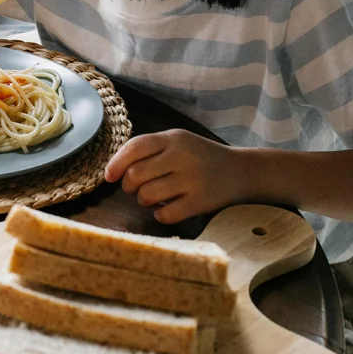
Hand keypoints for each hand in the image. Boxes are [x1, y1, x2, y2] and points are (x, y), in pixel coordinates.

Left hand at [104, 129, 249, 223]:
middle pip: (136, 174)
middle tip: (137, 188)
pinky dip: (160, 215)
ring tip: (154, 197)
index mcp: (174, 138)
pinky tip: (168, 208)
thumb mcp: (178, 142)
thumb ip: (149, 149)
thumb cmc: (201, 157)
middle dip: (129, 185)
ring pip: (147, 195)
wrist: (242, 171)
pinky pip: (165, 214)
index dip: (116, 163)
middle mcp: (182, 156)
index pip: (135, 147)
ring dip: (143, 200)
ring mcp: (192, 180)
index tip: (110, 176)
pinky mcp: (200, 202)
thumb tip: (113, 170)